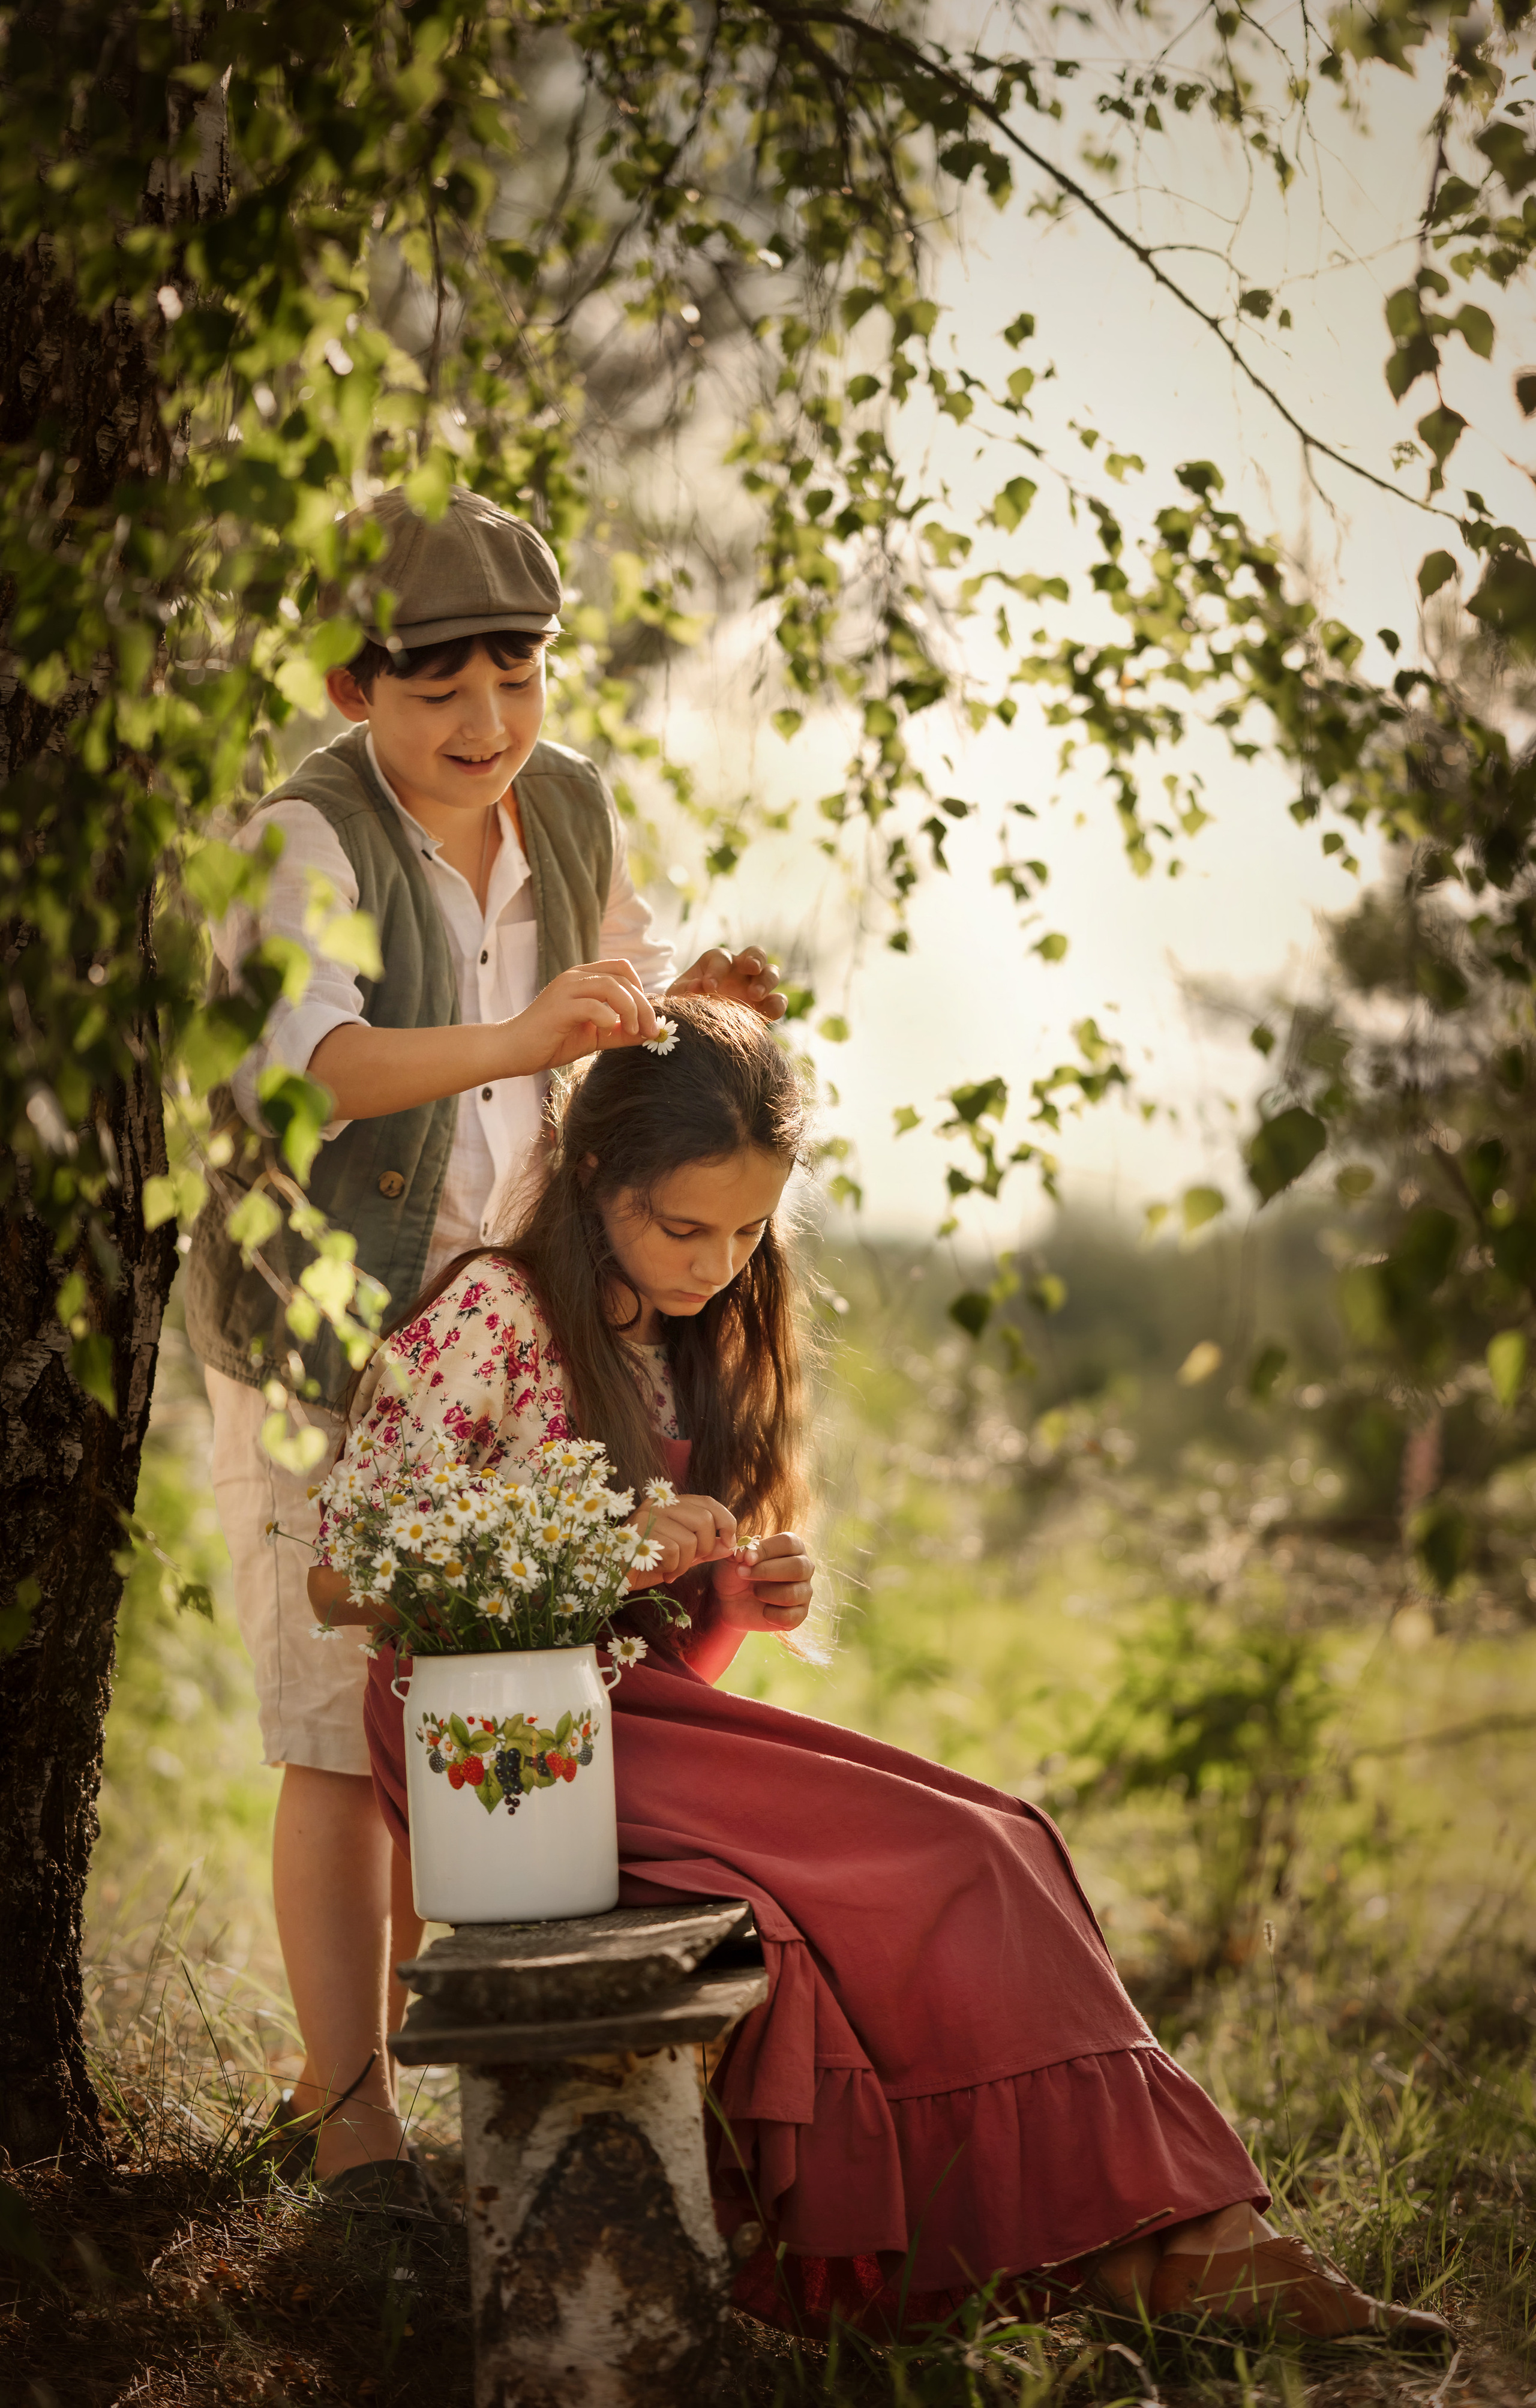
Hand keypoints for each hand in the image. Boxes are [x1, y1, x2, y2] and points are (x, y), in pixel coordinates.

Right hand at [500, 958, 658, 1073]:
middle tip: (651, 1031)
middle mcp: (575, 977)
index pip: (622, 969)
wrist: (512, 1050)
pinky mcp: (559, 1007)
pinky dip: (608, 1018)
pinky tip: (608, 1031)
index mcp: (583, 978)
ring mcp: (566, 989)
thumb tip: (651, 1034)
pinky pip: (592, 1006)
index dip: (642, 991)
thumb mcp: (594, 1037)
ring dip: (630, 1009)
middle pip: (623, 978)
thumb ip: (620, 1032)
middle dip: (643, 1005)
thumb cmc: (551, 1041)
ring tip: (633, 1031)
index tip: (649, 1018)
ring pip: (611, 986)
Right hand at [627, 1491, 736, 1585]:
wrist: (612, 1574)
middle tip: (691, 1561)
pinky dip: (673, 1568)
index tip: (729, 1542)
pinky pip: (674, 1553)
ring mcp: (647, 1517)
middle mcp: (658, 1504)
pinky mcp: (639, 1534)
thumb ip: (706, 1548)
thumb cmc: (647, 1562)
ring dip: (686, 1563)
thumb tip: (730, 1545)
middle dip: (705, 1548)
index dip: (726, 1521)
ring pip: (690, 1540)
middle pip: (704, 1520)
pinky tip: (660, 1570)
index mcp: (670, 1503)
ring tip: (671, 1568)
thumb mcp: (683, 1555)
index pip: (708, 1502)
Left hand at [669, 946, 786, 1021]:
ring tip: (755, 994)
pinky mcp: (764, 1007)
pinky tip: (768, 1013)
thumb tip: (697, 986)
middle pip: (756, 953)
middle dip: (755, 958)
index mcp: (717, 961)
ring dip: (767, 980)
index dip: (717, 970)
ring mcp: (754, 987)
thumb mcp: (678, 995)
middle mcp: (740, 970)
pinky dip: (777, 1005)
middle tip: (750, 968)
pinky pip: (778, 1001)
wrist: (694, 1024)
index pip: (721, 958)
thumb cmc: (684, 1002)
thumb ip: (685, 990)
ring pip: (771, 973)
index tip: (708, 986)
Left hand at [712, 1530, 813, 1633]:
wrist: (730, 1601)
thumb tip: (745, 1552)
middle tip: (743, 1574)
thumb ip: (740, 1550)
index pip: (789, 1543)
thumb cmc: (736, 1572)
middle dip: (766, 1571)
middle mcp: (804, 1567)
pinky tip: (762, 1610)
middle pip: (798, 1567)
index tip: (746, 1558)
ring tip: (754, 1592)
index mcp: (793, 1547)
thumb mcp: (733, 1558)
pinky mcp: (800, 1614)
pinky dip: (770, 1614)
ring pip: (793, 1594)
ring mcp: (804, 1592)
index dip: (766, 1550)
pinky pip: (790, 1617)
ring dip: (766, 1593)